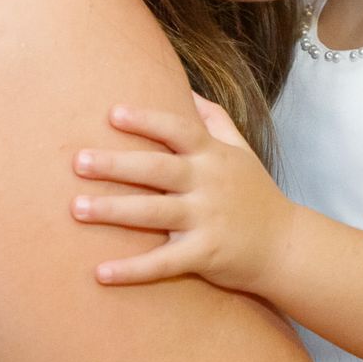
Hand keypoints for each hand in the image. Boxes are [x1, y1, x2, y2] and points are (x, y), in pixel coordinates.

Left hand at [71, 93, 295, 290]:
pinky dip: (132, 270)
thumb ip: (215, 119)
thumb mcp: (241, 151)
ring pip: (154, 213)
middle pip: (157, 169)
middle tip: (77, 161)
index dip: (147, 120)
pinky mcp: (206, 255)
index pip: (178, 130)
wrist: (286, 246)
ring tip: (76, 209)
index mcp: (213, 156)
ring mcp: (208, 219)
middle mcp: (209, 183)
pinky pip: (163, 263)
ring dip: (113, 211)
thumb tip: (187, 88)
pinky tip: (100, 273)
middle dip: (116, 165)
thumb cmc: (255, 195)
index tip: (112, 113)